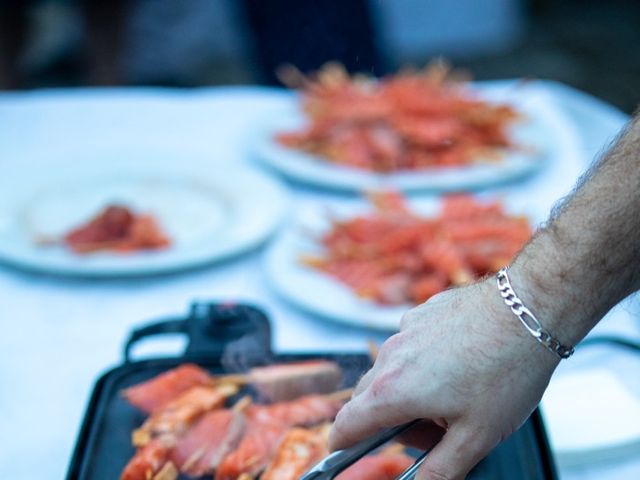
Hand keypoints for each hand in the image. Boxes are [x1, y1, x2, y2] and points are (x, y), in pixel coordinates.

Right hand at [329, 278, 559, 479]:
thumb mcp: (476, 436)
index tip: (344, 452)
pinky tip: (461, 365)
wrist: (530, 309)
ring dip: (408, 391)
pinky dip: (423, 361)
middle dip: (388, 421)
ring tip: (455, 398)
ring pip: (391, 370)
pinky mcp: (422, 313)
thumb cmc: (506, 370)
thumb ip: (442, 470)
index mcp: (393, 390)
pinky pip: (410, 344)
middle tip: (433, 433)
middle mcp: (390, 356)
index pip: (346, 424)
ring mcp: (405, 330)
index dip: (342, 444)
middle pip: (367, 397)